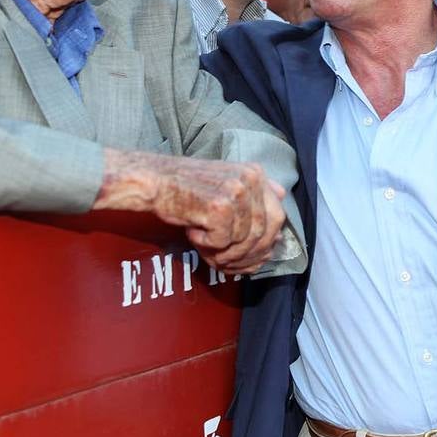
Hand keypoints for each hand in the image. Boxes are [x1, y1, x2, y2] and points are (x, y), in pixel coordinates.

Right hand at [94, 150, 286, 273]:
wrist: (154, 180)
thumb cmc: (187, 185)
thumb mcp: (226, 178)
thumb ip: (255, 188)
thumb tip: (282, 197)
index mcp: (255, 173)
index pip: (277, 217)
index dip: (266, 243)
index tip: (254, 258)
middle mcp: (249, 180)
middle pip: (264, 233)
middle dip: (248, 255)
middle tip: (227, 262)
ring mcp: (236, 193)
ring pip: (243, 242)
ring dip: (224, 253)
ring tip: (205, 247)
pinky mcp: (219, 207)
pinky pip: (223, 242)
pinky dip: (207, 245)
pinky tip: (193, 233)